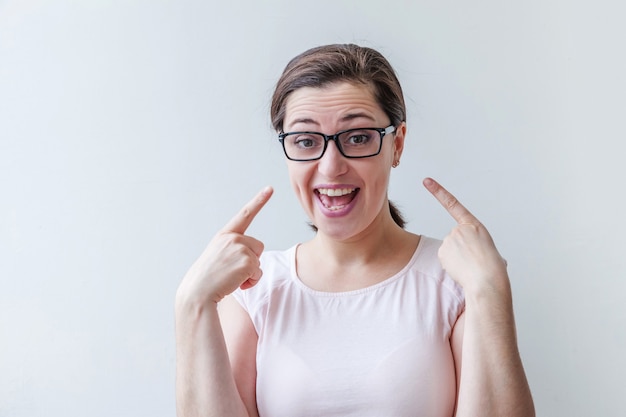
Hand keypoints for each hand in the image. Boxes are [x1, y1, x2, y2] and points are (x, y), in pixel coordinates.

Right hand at [179, 186, 273, 304]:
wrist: (198, 293)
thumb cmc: (207, 279)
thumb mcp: (218, 257)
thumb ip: (233, 251)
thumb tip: (252, 262)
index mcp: (224, 235)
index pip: (245, 214)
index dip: (259, 200)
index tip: (270, 188)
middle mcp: (232, 238)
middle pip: (258, 246)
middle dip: (251, 260)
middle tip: (231, 271)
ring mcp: (239, 248)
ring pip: (258, 260)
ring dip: (250, 272)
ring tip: (231, 278)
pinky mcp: (247, 262)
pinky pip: (258, 272)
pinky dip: (251, 282)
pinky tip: (236, 284)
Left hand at [423, 178, 508, 294]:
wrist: (487, 279)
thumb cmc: (493, 267)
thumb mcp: (490, 249)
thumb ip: (480, 247)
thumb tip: (482, 257)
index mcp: (475, 226)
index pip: (453, 204)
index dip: (438, 191)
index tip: (427, 181)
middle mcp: (459, 229)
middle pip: (454, 239)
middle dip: (461, 250)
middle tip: (473, 260)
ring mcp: (449, 239)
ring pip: (449, 250)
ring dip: (457, 258)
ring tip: (470, 265)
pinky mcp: (442, 251)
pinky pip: (445, 258)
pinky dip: (451, 264)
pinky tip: (461, 269)